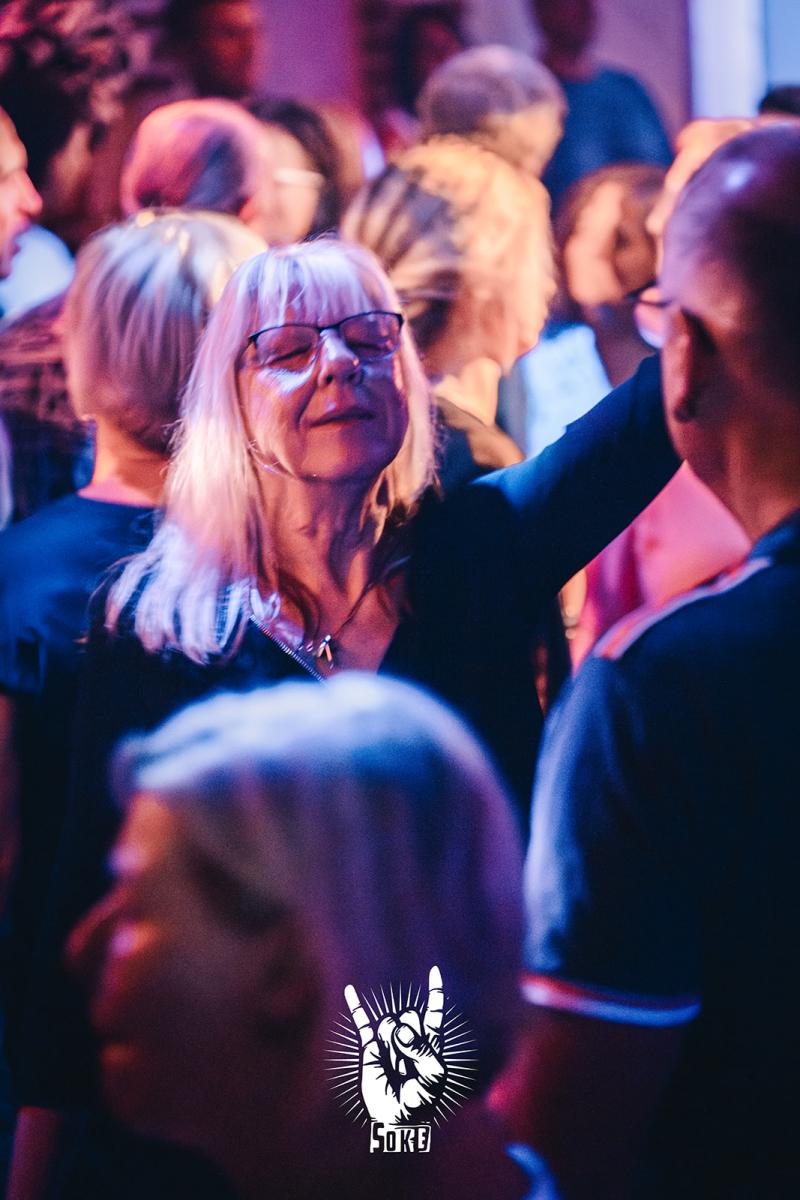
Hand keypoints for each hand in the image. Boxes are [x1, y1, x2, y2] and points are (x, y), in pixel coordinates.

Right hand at [345, 965, 445, 1124]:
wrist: (396, 1119)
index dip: (435, 992)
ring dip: (395, 1046)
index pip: (433, 1012)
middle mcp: (409, 1037)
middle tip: (410, 1065)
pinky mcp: (371, 1048)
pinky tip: (350, 990)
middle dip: (411, 1036)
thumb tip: (400, 1029)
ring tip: (397, 1069)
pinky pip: (363, 1024)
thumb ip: (423, 1050)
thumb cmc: (420, 1100)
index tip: (435, 970)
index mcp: (429, 1042)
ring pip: (392, 1023)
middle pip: (411, 1015)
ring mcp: (390, 1041)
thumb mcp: (433, 1076)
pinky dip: (356, 1007)